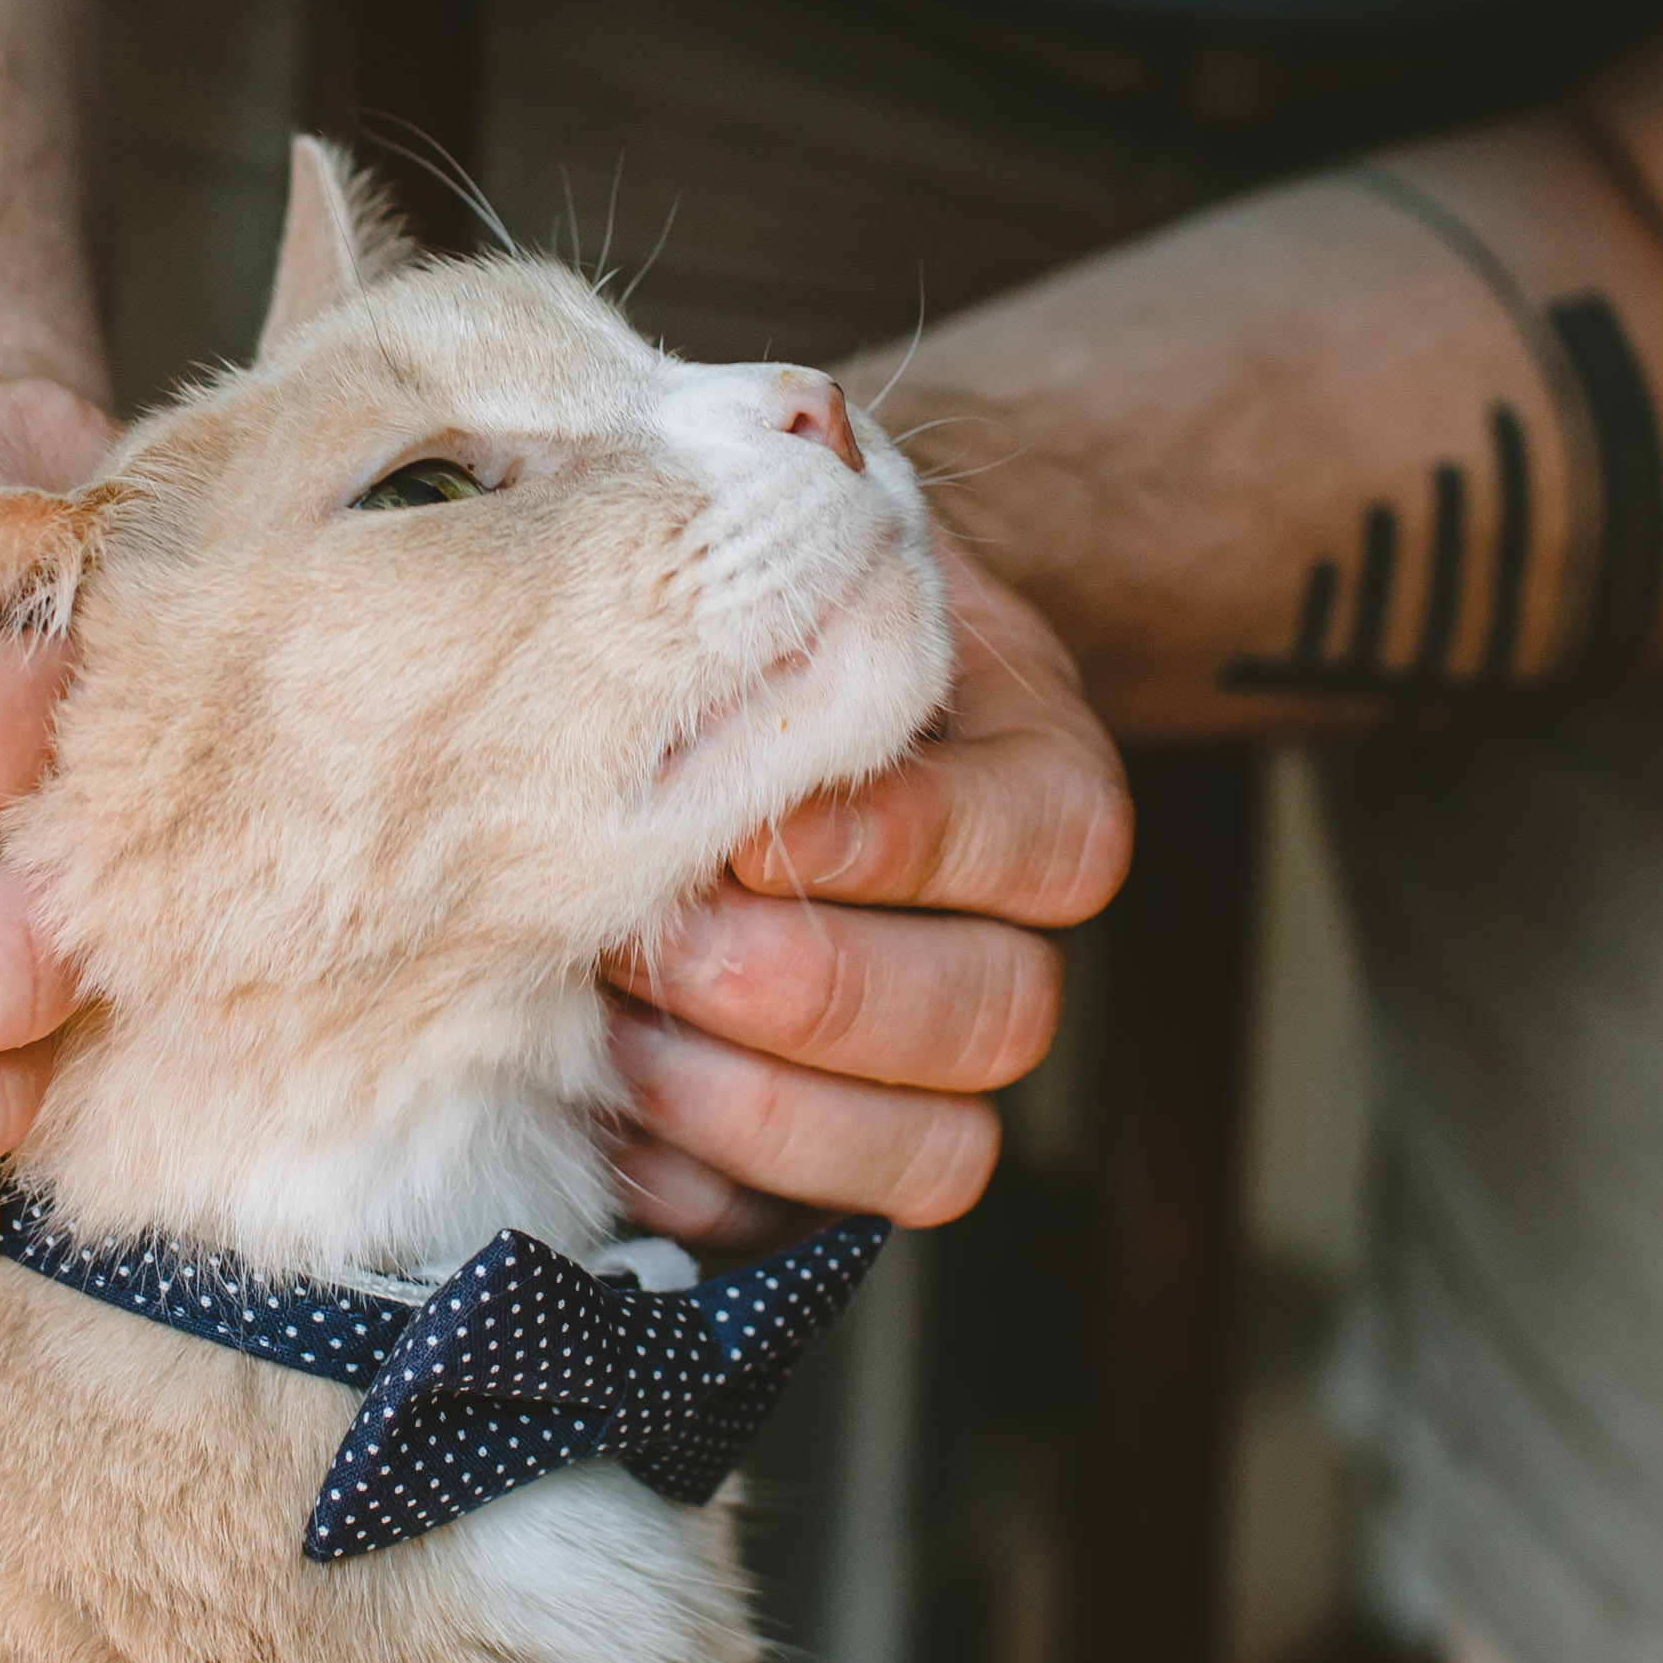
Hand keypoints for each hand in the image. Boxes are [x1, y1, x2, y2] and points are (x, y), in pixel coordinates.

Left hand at [606, 547, 1126, 1254]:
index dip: (908, 847)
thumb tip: (804, 427)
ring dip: (766, 1113)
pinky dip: (708, 1197)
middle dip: (817, 992)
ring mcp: (918, 1055)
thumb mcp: (771, 498)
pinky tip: (602, 1120)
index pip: (1060, 841)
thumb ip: (785, 482)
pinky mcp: (816, 1152)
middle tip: (657, 940)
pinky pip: (811, 1236)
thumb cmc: (715, 576)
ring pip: (941, 1154)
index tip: (757, 823)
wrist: (659, 675)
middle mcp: (1001, 926)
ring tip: (615, 1034)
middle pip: (1007, 1019)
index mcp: (1028, 763)